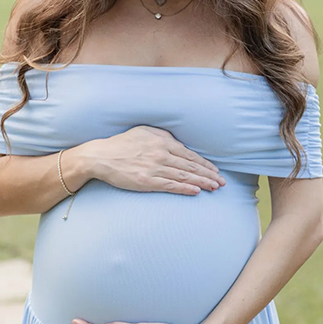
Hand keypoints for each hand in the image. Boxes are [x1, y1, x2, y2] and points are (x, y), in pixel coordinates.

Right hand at [87, 125, 226, 195]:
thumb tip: (177, 143)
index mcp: (162, 141)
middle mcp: (161, 153)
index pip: (189, 154)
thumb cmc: (121, 144)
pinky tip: (196, 191)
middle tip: (222, 182)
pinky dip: (185, 188)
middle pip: (191, 165)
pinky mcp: (147, 181)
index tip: (215, 170)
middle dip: (209, 174)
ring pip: (184, 176)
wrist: (100, 156)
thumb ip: (162, 136)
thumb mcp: (143, 132)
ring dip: (202, 182)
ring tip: (215, 187)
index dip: (205, 163)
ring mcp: (154, 167)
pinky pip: (170, 185)